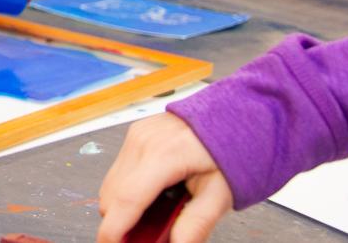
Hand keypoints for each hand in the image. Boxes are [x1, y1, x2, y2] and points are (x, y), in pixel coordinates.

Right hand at [97, 114, 232, 242]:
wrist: (236, 116)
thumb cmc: (232, 150)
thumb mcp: (220, 194)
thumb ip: (196, 224)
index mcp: (166, 155)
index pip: (127, 200)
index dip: (113, 229)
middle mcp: (143, 142)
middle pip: (112, 195)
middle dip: (121, 220)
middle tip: (147, 233)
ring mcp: (136, 135)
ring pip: (111, 183)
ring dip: (124, 204)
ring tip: (156, 211)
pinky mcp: (135, 133)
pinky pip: (119, 169)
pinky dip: (129, 188)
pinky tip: (154, 193)